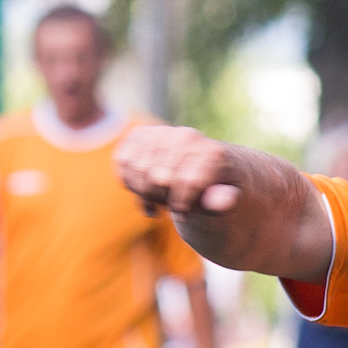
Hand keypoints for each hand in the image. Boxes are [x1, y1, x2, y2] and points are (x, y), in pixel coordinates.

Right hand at [117, 125, 246, 216]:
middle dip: (164, 200)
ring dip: (145, 193)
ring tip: (160, 200)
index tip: (185, 215)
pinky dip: (129, 182)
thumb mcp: (225, 200)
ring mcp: (163, 132)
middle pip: (158, 179)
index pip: (186, 182)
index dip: (182, 205)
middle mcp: (187, 136)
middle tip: (173, 206)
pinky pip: (122, 161)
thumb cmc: (215, 189)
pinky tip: (144, 192)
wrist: (205, 167)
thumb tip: (223, 199)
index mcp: (212, 153)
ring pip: (138, 170)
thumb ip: (223, 201)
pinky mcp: (140, 134)